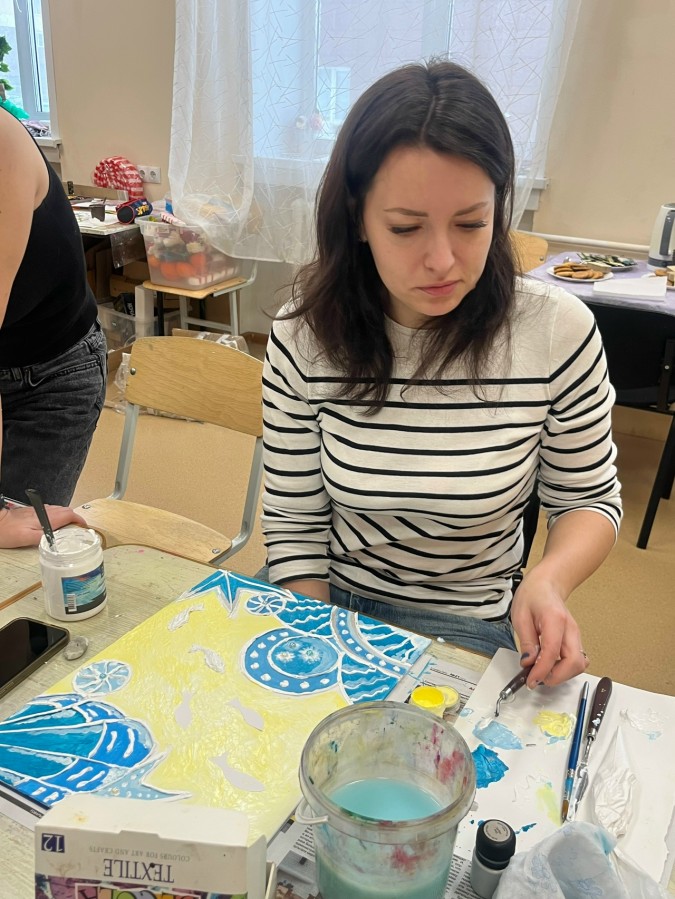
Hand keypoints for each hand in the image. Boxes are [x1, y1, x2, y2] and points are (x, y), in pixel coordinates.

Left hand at [0, 505, 86, 548]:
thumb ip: (45, 538)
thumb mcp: (27, 539)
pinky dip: (57, 516)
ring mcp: (38, 510)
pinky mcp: (33, 511)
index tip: (84, 527)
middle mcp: (44, 511)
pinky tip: (53, 524)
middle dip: (75, 518)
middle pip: (66, 510)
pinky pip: (50, 511)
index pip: (69, 514)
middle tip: (78, 529)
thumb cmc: (8, 532)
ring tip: (68, 527)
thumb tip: (59, 540)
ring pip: (59, 509)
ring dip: (66, 516)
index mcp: (46, 518)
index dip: (79, 520)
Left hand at [510, 570, 589, 687]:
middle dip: (556, 677)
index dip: (542, 671)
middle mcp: (571, 629)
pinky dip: (566, 669)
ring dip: (562, 675)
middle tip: (537, 678)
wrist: (546, 585)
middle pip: (574, 662)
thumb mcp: (520, 616)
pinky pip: (576, 661)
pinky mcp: (576, 641)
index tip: (530, 680)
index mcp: (555, 620)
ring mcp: (576, 635)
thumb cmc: (532, 596)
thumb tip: (528, 664)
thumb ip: (526, 641)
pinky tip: (551, 666)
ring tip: (541, 672)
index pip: (552, 652)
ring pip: (578, 665)